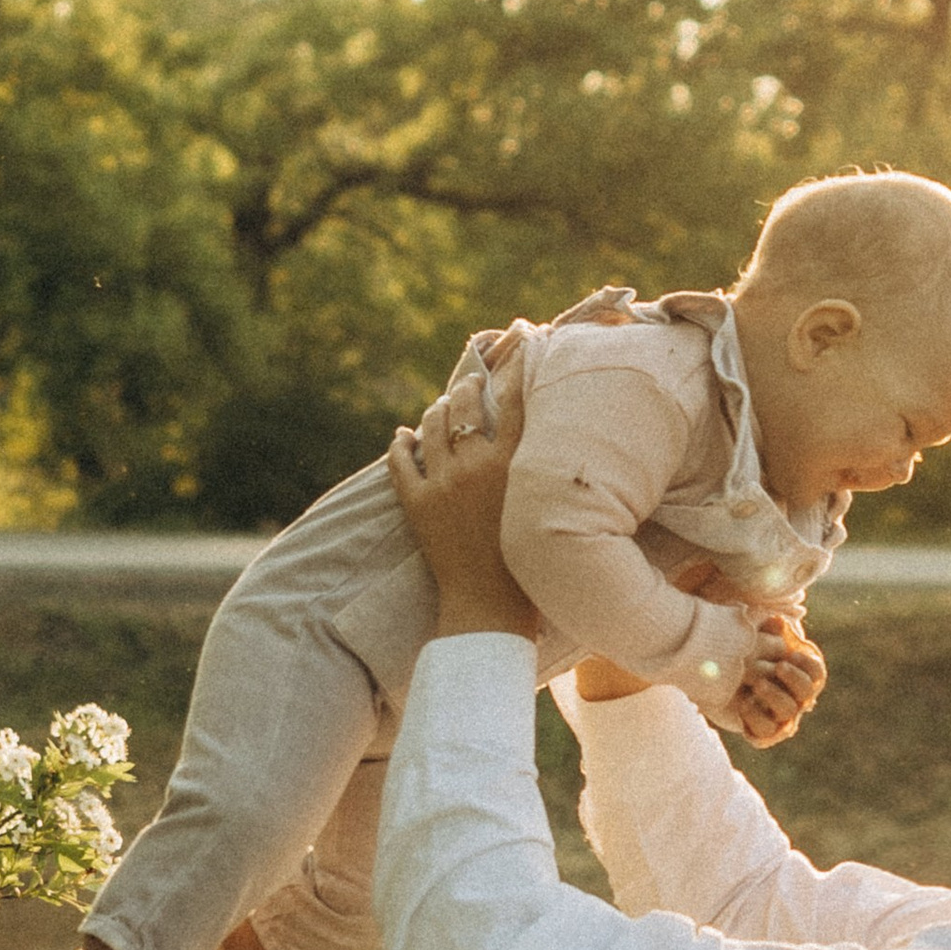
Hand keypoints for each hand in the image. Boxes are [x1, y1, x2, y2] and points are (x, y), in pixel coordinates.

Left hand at [387, 366, 535, 637]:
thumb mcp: (549, 509)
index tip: (523, 340)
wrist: (490, 610)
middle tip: (471, 383)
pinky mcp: (415, 504)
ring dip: (437, 410)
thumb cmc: (534, 569)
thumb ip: (546, 473)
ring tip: (441, 407)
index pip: (518, 398)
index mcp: (516, 464)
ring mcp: (442, 483)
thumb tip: (551, 444)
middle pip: (467, 403)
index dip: (520, 364)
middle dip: (468, 386)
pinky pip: (400, 461)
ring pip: (433, 424)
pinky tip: (402, 436)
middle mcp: (477, 465)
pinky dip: (400, 444)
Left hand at [730, 623, 825, 748]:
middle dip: (794, 678)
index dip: (807, 664)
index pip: (817, 674)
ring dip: (774, 696)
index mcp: (803, 677)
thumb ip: (772, 631)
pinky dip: (755, 717)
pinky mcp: (763, 731)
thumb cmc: (754, 657)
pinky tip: (744, 702)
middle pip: (806, 693)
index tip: (791, 653)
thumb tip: (776, 620)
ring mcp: (781, 717)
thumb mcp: (763, 640)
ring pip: (786, 712)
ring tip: (758, 683)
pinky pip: (764, 730)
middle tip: (779, 666)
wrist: (730, 683)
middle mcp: (797, 699)